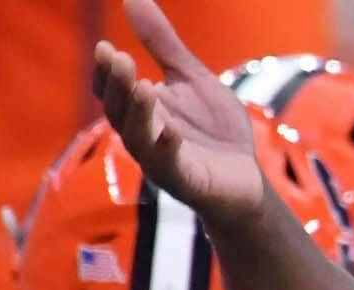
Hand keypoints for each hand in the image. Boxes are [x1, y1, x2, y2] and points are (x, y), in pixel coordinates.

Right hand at [92, 0, 263, 224]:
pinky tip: (172, 131)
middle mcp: (143, 135)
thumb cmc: (215, 131)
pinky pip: (170, 167)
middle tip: (120, 58)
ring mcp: (162, 161)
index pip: (111, 90)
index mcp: (141, 110)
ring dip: (139, 113)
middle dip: (118, 85)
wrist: (247, 179)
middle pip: (119, 111)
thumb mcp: (191, 77)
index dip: (105, 72)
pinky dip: (168, 149)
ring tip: (144, 86)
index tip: (105, 47)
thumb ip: (162, 43)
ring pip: (139, 138)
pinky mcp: (186, 181)